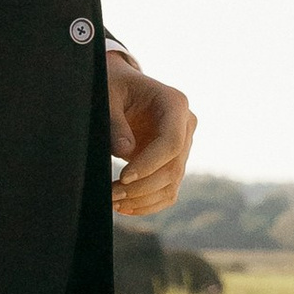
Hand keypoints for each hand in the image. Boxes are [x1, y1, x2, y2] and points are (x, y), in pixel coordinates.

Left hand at [106, 47, 194, 216]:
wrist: (121, 87)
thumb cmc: (114, 86)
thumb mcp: (108, 96)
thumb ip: (115, 122)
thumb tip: (125, 151)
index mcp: (175, 103)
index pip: (171, 142)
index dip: (149, 164)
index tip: (123, 177)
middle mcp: (185, 126)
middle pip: (173, 167)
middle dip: (142, 187)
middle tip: (112, 194)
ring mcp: (182, 146)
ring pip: (171, 184)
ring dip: (143, 199)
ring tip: (113, 202)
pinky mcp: (173, 162)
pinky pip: (167, 191)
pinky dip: (148, 204)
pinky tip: (125, 208)